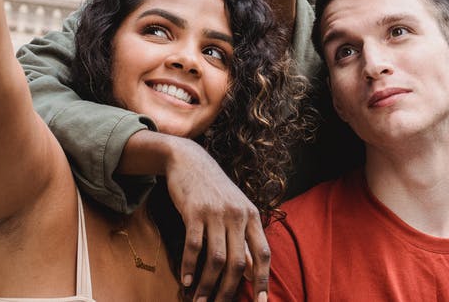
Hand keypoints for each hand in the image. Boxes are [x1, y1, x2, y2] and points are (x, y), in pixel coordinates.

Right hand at [163, 138, 268, 301]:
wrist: (189, 161)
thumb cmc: (214, 191)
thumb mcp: (236, 211)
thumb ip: (245, 241)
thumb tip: (252, 273)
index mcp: (252, 216)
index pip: (263, 253)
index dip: (263, 279)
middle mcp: (238, 215)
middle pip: (238, 263)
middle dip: (229, 291)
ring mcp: (216, 213)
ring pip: (217, 259)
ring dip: (207, 285)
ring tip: (199, 301)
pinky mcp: (195, 211)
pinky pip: (194, 246)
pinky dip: (190, 267)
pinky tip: (186, 281)